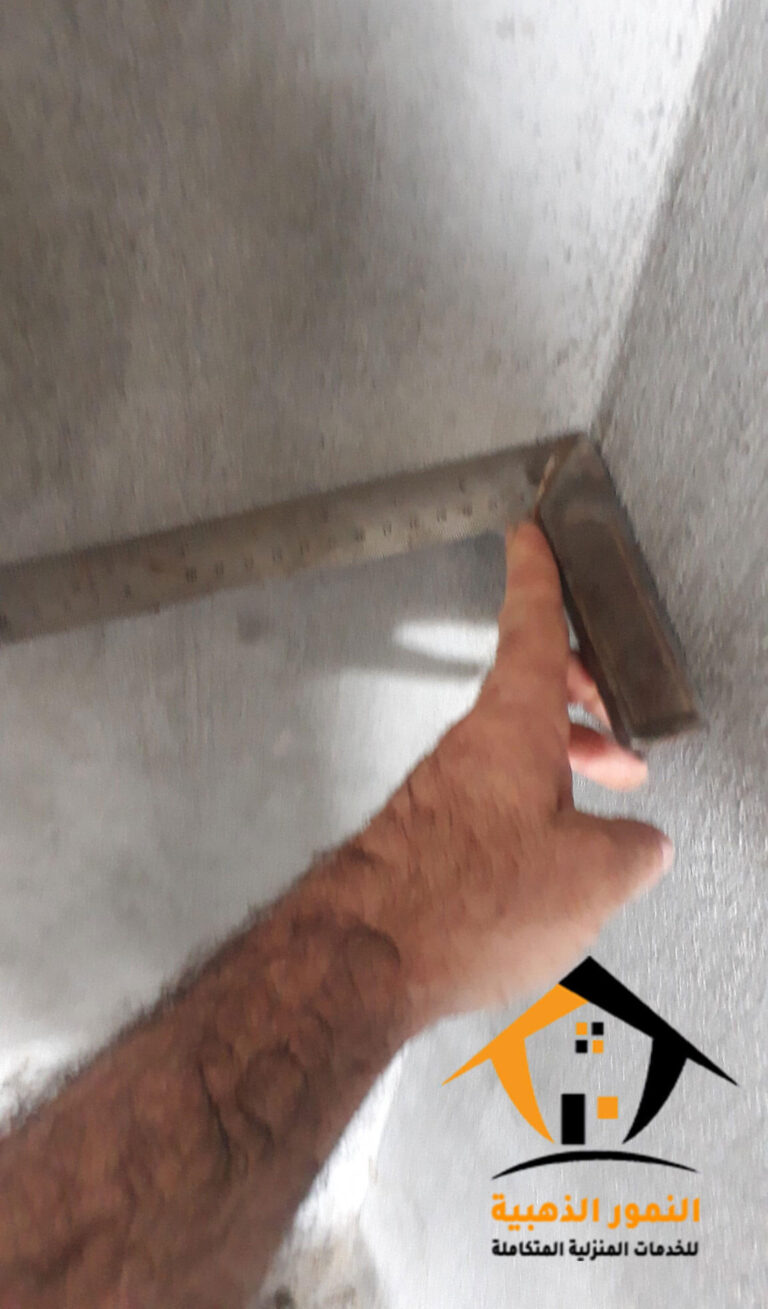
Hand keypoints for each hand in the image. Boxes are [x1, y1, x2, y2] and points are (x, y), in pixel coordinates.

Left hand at [350, 522, 671, 1028]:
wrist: (367, 954)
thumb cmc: (463, 901)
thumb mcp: (593, 876)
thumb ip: (634, 850)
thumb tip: (645, 844)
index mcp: (515, 724)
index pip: (530, 623)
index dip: (537, 574)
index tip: (531, 537)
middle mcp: (474, 745)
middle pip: (533, 689)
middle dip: (585, 695)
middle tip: (616, 716)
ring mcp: (447, 786)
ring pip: (516, 745)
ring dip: (565, 758)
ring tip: (607, 793)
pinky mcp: (431, 829)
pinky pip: (494, 791)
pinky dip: (533, 799)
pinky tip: (551, 844)